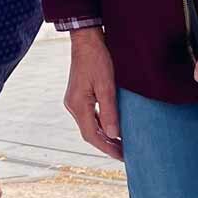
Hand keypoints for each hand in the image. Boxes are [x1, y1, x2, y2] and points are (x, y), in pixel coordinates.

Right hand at [64, 27, 122, 160]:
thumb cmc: (97, 59)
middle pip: (89, 133)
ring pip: (88, 126)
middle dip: (106, 145)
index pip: (92, 135)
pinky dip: (100, 125)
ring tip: (120, 144)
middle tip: (125, 154)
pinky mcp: (78, 96)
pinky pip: (89, 117)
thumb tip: (113, 134)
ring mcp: (74, 101)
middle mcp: (73, 106)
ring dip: (104, 136)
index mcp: (78, 105)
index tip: (122, 157)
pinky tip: (111, 127)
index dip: (107, 148)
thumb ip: (109, 111)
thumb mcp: (106, 85)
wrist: (86, 40)